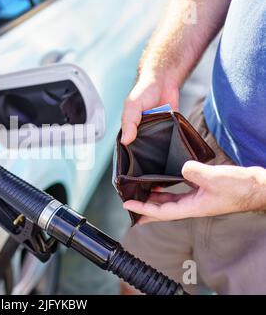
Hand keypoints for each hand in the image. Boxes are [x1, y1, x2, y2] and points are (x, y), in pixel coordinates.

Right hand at [121, 74, 179, 144]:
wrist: (164, 81)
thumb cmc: (145, 91)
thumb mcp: (132, 106)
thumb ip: (129, 123)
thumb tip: (124, 141)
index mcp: (131, 127)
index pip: (129, 145)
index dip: (131, 151)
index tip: (135, 157)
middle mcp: (143, 130)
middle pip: (144, 147)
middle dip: (147, 150)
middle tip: (149, 150)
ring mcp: (157, 130)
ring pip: (158, 145)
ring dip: (160, 145)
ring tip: (160, 144)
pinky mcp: (170, 128)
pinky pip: (171, 140)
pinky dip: (172, 141)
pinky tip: (171, 141)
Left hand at [123, 161, 265, 223]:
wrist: (255, 187)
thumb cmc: (239, 187)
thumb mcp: (215, 178)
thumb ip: (196, 173)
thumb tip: (182, 167)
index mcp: (192, 208)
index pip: (162, 211)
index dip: (144, 209)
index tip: (128, 205)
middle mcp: (191, 206)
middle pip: (161, 209)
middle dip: (144, 207)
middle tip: (127, 203)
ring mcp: (195, 199)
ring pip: (168, 200)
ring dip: (153, 198)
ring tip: (138, 193)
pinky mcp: (199, 191)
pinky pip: (177, 192)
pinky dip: (165, 188)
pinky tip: (159, 181)